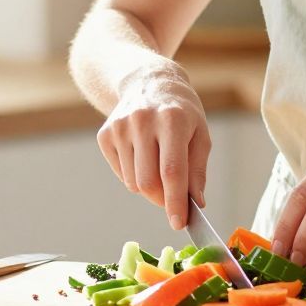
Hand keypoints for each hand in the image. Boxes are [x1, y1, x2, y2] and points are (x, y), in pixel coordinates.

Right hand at [96, 65, 210, 229]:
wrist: (148, 82)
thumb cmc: (181, 112)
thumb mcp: (200, 134)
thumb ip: (197, 170)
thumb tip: (195, 203)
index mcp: (172, 119)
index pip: (171, 170)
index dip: (175, 201)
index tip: (178, 223)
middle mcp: (142, 121)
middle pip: (147, 182)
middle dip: (162, 200)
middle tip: (173, 199)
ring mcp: (119, 127)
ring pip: (133, 182)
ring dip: (149, 187)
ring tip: (158, 165)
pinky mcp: (105, 135)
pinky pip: (121, 174)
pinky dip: (134, 175)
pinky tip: (142, 155)